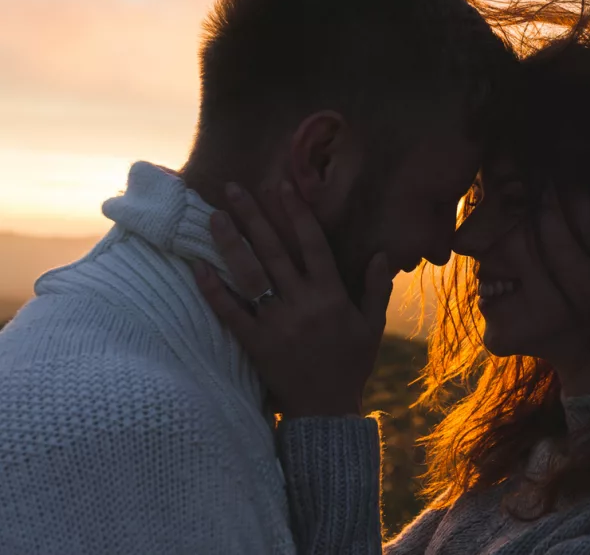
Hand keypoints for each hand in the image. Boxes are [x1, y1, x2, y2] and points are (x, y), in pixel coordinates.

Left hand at [192, 181, 393, 417]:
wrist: (326, 411)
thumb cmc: (351, 367)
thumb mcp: (372, 327)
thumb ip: (376, 289)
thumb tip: (382, 255)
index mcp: (331, 296)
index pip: (313, 244)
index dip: (297, 214)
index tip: (283, 186)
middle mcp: (303, 303)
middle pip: (274, 251)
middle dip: (253, 217)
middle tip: (233, 188)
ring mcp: (277, 323)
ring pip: (250, 275)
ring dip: (231, 243)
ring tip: (214, 216)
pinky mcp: (256, 343)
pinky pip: (231, 312)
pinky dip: (214, 289)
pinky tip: (198, 267)